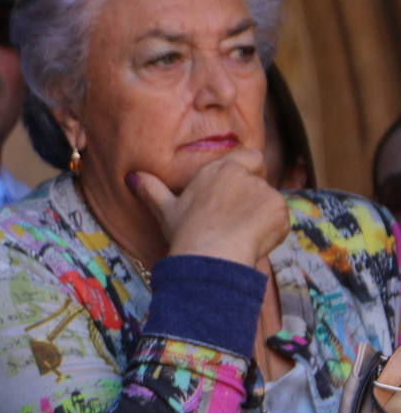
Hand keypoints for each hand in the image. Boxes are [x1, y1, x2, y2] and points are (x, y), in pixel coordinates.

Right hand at [129, 149, 288, 266]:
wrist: (211, 255)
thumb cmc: (185, 232)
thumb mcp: (165, 209)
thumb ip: (152, 189)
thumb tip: (132, 177)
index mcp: (220, 170)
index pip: (251, 157)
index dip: (250, 170)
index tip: (239, 189)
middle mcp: (245, 176)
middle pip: (260, 184)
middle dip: (252, 200)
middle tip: (234, 221)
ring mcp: (265, 193)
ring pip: (270, 204)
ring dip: (261, 217)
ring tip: (239, 236)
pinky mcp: (280, 212)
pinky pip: (280, 221)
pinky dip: (271, 232)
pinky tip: (252, 242)